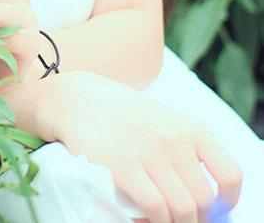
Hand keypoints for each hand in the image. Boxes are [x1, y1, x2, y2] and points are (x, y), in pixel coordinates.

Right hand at [44, 70, 242, 222]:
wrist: (80, 100)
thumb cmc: (124, 115)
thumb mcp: (164, 120)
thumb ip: (186, 149)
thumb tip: (206, 196)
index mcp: (191, 127)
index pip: (230, 174)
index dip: (227, 201)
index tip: (216, 209)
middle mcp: (175, 140)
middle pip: (204, 200)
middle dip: (197, 217)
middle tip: (182, 217)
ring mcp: (150, 154)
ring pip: (183, 210)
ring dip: (177, 222)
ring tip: (166, 219)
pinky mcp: (125, 168)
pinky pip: (156, 209)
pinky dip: (156, 221)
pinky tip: (148, 217)